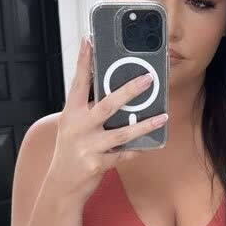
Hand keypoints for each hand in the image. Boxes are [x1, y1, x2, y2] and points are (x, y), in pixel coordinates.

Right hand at [47, 36, 167, 205]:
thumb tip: (118, 97)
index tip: (89, 40)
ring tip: (163, 117)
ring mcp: (87, 147)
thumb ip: (89, 113)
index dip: (83, 61)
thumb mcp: (73, 128)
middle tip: (148, 79)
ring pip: (122, 133)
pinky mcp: (96, 164)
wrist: (61, 186)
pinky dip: (136, 150)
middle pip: (107, 104)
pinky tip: (149, 146)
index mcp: (71, 114)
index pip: (78, 83)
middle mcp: (77, 127)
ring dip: (145, 125)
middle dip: (130, 90)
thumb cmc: (71, 152)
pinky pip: (124, 155)